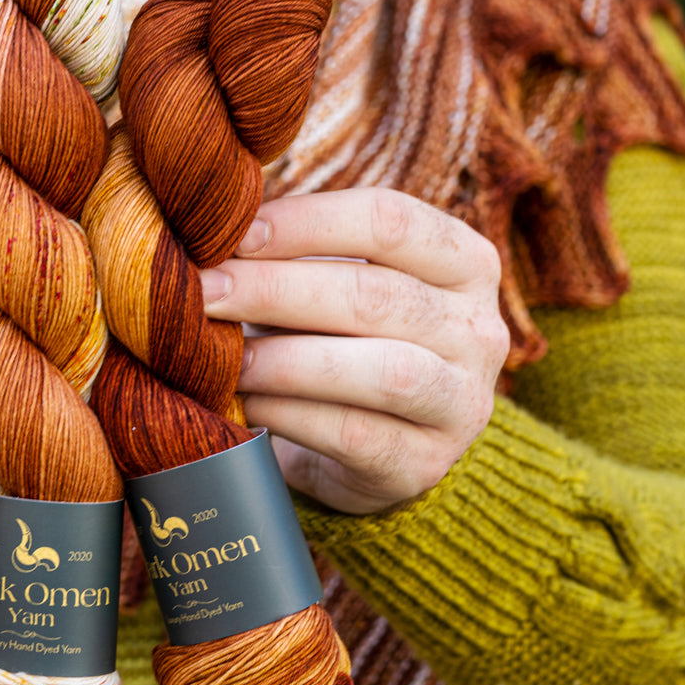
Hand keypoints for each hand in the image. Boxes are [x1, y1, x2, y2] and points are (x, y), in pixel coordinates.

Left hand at [201, 188, 509, 514]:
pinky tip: (247, 403)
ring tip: (225, 356)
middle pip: (374, 296)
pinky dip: (291, 415)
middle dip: (276, 290)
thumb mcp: (337, 286)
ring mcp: (461, 402)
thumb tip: (217, 232)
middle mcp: (479, 330)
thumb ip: (300, 255)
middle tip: (205, 292)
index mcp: (465, 263)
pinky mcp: (424, 464)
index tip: (235, 234)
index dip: (306, 223)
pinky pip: (354, 434)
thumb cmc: (343, 341)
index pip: (390, 221)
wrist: (374, 448)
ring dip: (286, 360)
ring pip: (380, 370)